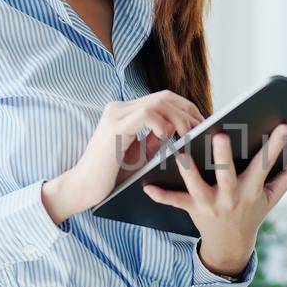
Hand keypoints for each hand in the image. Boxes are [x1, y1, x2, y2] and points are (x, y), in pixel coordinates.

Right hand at [44, 90, 205, 222]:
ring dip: (179, 118)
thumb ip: (158, 139)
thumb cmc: (112, 175)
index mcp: (126, 112)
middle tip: (202, 129)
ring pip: (158, 102)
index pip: (163, 99)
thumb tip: (186, 131)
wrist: (83, 188)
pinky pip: (147, 114)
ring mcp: (116, 115)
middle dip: (188, 112)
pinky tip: (168, 137)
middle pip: (164, 97)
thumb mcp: (141, 154)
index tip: (202, 124)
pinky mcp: (114, 127)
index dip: (185, 109)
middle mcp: (120, 108)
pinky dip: (163, 124)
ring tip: (189, 135)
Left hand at [141, 123, 286, 275]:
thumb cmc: (252, 213)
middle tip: (220, 135)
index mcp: (252, 190)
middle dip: (224, 156)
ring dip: (188, 170)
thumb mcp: (271, 198)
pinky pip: (175, 202)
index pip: (265, 165)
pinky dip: (161, 196)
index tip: (282, 126)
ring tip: (178, 151)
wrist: (230, 245)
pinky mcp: (192, 210)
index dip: (274, 146)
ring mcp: (210, 204)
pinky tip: (147, 187)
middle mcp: (231, 197)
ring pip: (197, 186)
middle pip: (227, 175)